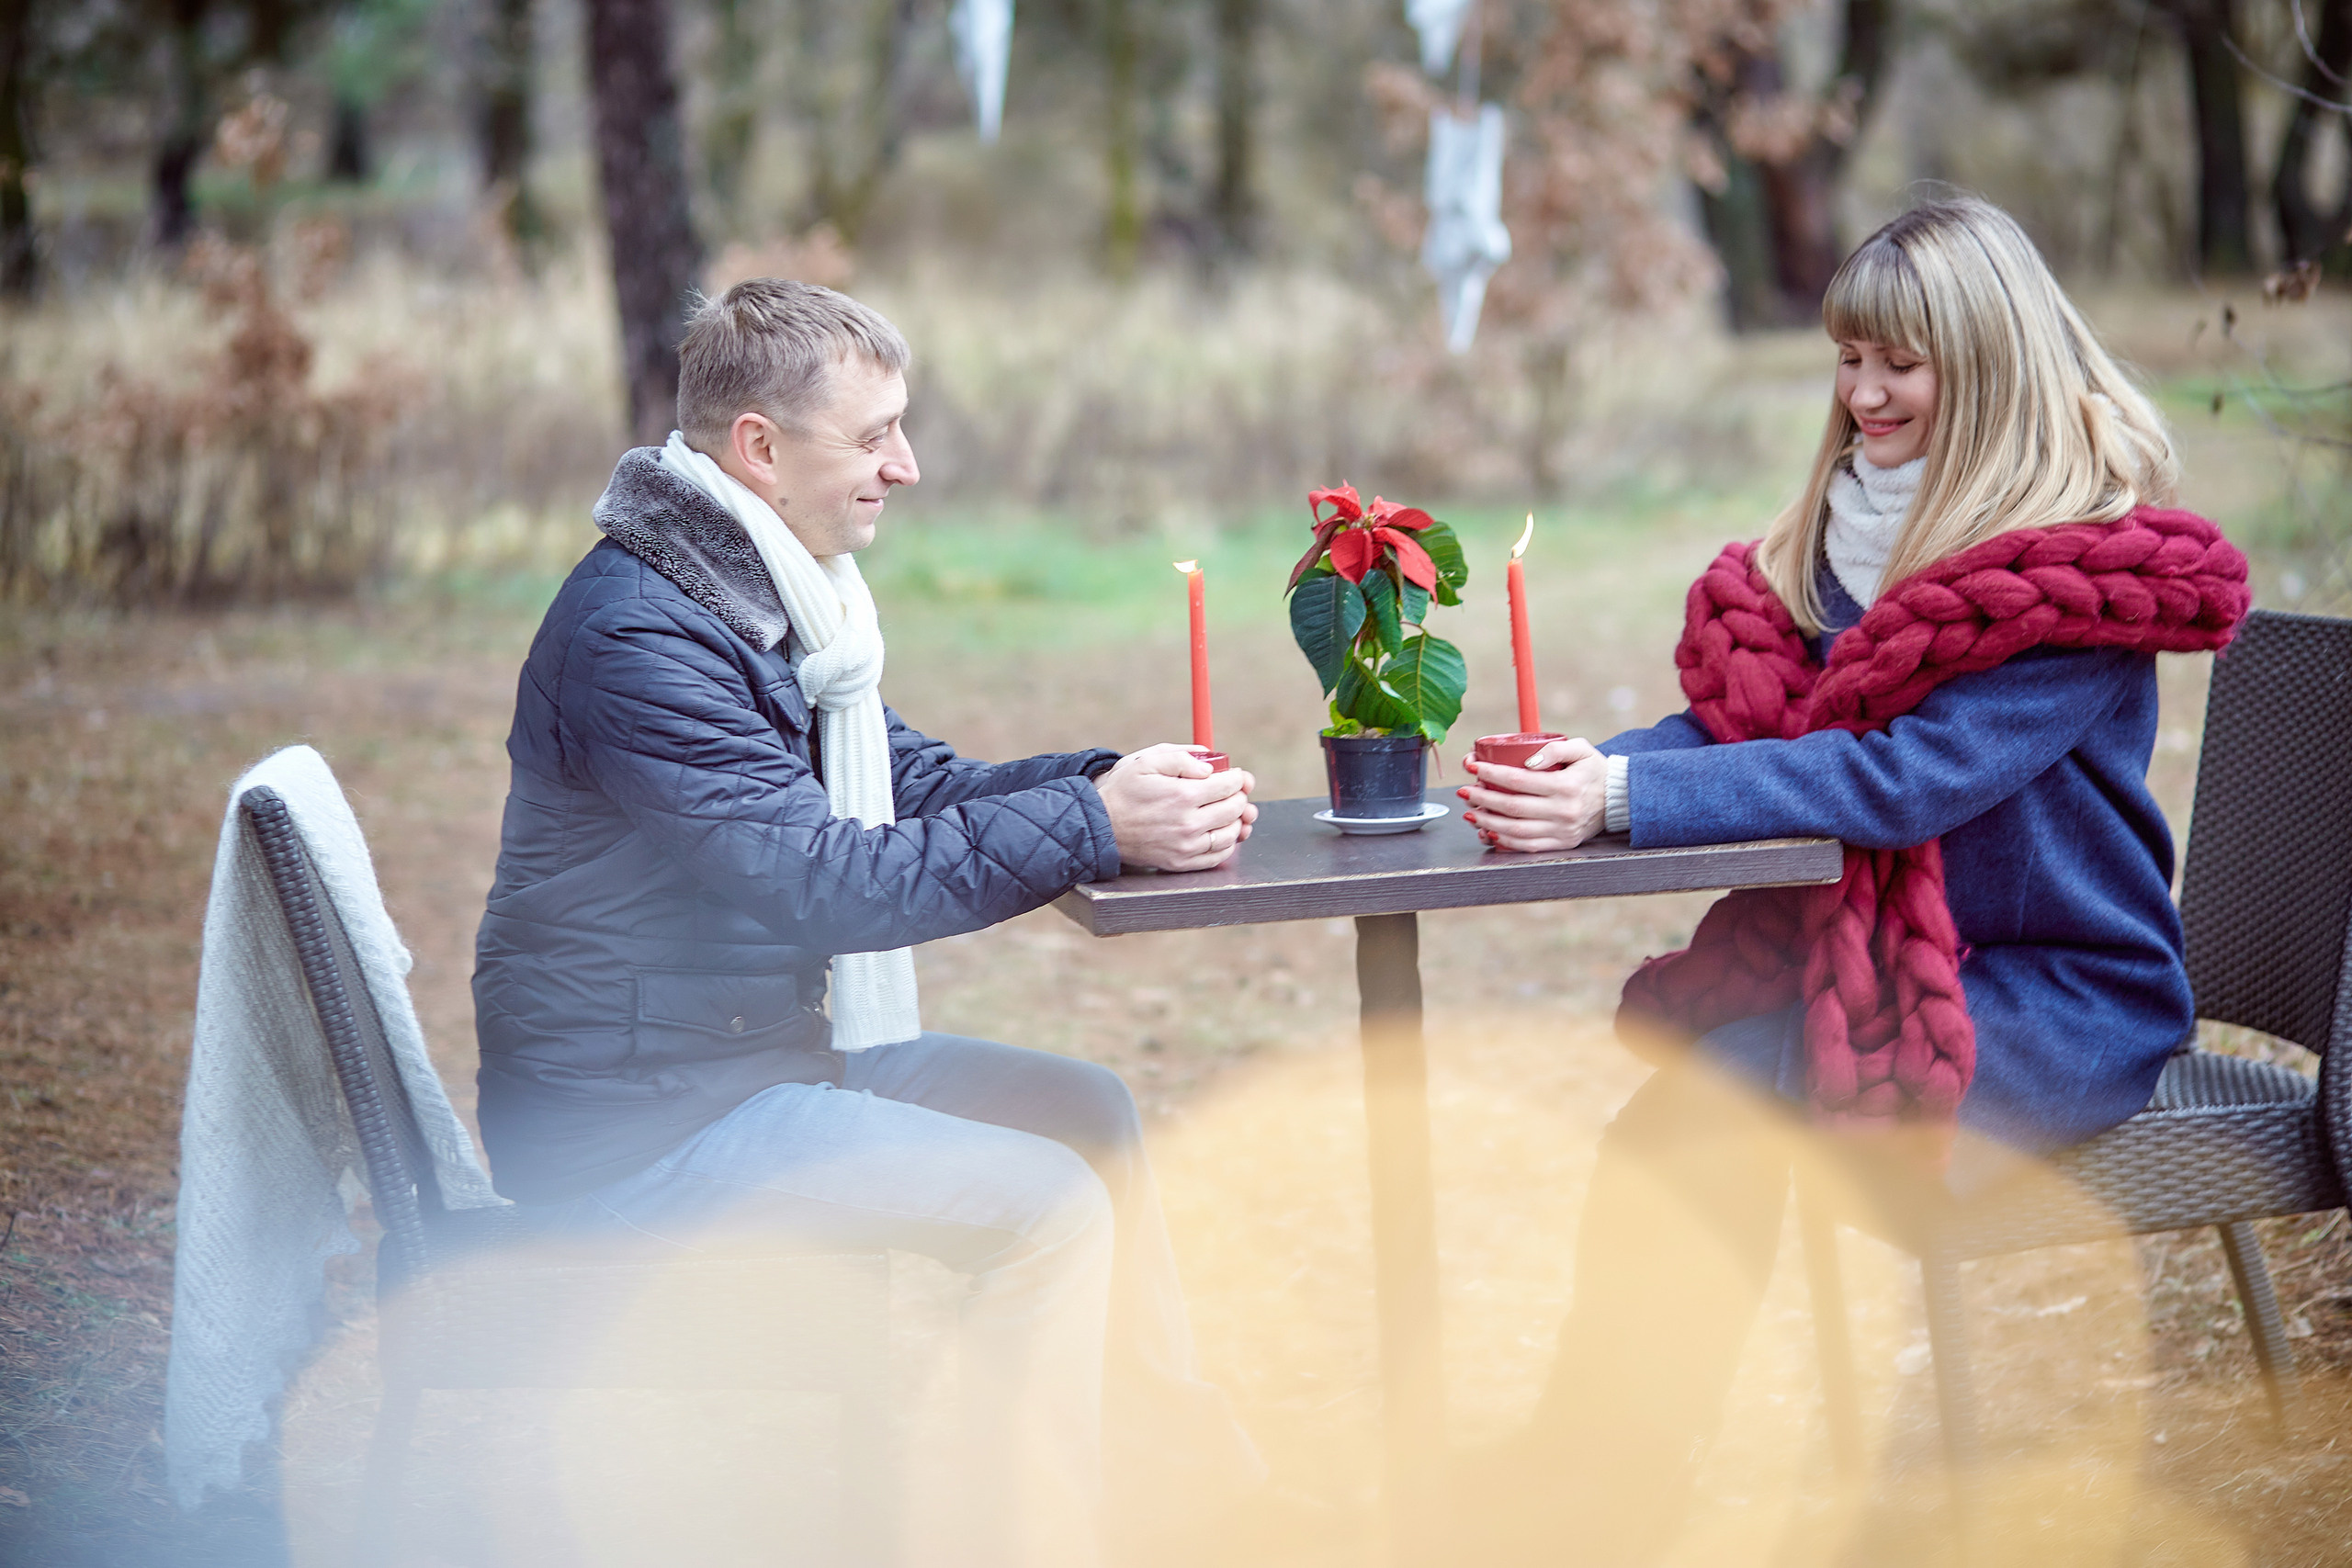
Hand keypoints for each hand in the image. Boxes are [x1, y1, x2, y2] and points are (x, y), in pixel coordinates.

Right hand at [1095, 744, 1258, 871]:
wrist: (1101, 827)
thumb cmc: (1123, 791)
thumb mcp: (1146, 761)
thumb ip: (1181, 757)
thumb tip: (1210, 767)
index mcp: (1183, 795)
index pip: (1230, 785)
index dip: (1237, 777)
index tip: (1235, 775)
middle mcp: (1188, 823)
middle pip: (1235, 809)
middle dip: (1239, 796)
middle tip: (1233, 791)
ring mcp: (1187, 846)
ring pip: (1232, 833)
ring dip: (1236, 820)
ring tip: (1226, 811)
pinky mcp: (1182, 862)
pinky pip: (1219, 855)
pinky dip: (1226, 842)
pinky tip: (1218, 831)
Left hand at [1456, 737, 1607, 852]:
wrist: (1620, 798)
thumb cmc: (1594, 770)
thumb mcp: (1581, 749)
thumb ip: (1554, 749)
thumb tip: (1527, 761)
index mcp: (1566, 786)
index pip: (1519, 780)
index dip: (1490, 774)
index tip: (1471, 766)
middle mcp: (1563, 811)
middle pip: (1512, 807)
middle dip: (1482, 799)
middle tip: (1464, 791)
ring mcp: (1562, 831)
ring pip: (1515, 831)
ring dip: (1487, 822)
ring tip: (1470, 812)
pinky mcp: (1561, 844)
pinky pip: (1526, 846)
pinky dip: (1503, 841)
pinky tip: (1487, 831)